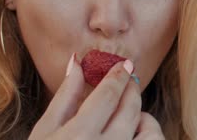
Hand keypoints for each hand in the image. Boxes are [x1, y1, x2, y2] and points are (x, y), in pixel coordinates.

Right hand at [28, 54, 164, 139]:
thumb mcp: (46, 130)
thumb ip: (66, 96)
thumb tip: (78, 63)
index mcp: (80, 135)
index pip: (108, 95)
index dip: (118, 76)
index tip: (124, 65)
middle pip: (130, 108)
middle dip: (131, 89)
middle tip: (127, 79)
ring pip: (150, 131)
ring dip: (143, 116)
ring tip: (130, 114)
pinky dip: (147, 134)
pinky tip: (132, 133)